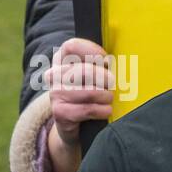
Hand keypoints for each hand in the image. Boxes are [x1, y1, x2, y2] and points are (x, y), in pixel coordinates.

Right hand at [44, 38, 114, 171]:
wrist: (76, 125)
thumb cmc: (89, 93)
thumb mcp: (93, 74)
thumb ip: (100, 63)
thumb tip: (117, 58)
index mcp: (61, 59)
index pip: (71, 46)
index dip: (90, 51)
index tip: (106, 60)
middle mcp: (54, 74)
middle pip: (85, 70)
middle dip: (104, 79)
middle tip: (111, 84)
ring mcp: (55, 93)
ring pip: (89, 91)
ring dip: (105, 97)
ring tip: (109, 99)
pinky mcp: (59, 111)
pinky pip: (88, 109)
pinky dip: (102, 110)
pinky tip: (106, 110)